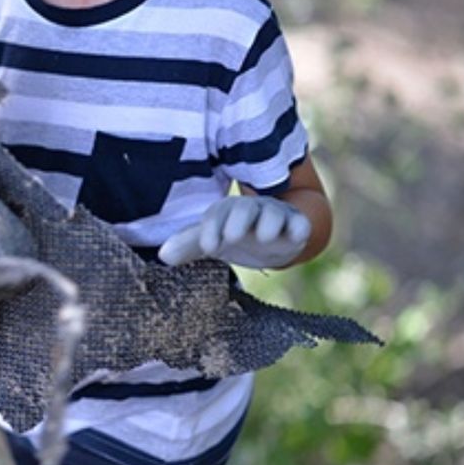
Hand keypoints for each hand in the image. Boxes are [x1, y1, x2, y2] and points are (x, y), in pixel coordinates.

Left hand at [158, 196, 310, 268]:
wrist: (271, 235)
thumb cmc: (234, 235)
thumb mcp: (211, 240)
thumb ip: (188, 245)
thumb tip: (163, 255)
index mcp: (226, 212)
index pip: (216, 216)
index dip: (211, 230)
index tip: (208, 247)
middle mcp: (250, 210)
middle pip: (243, 209)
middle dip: (238, 220)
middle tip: (232, 236)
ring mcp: (274, 216)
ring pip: (273, 213)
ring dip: (268, 222)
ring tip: (262, 237)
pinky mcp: (296, 226)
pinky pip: (300, 223)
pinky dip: (299, 227)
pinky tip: (296, 236)